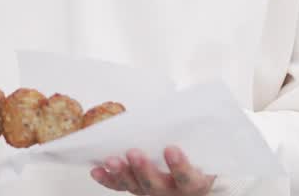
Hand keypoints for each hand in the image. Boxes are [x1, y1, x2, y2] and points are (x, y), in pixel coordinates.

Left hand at [91, 147, 215, 194]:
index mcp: (195, 183)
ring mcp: (153, 192)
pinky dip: (108, 179)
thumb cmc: (198, 156)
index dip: (180, 167)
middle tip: (134, 153)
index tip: (171, 149)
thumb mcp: (202, 147)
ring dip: (121, 173)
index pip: (188, 179)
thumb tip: (179, 110)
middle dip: (143, 170)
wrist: (195, 174)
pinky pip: (120, 186)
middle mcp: (173, 192)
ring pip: (135, 186)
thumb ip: (191, 135)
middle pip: (157, 186)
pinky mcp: (138, 188)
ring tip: (111, 160)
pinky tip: (97, 170)